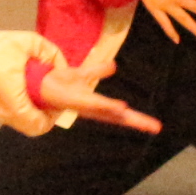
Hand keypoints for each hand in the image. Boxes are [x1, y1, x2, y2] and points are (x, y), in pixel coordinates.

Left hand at [36, 60, 158, 132]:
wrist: (38, 85)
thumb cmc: (62, 83)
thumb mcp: (83, 74)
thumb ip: (98, 71)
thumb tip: (114, 66)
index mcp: (97, 105)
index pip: (120, 115)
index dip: (138, 120)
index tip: (157, 127)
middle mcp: (92, 108)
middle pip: (118, 117)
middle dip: (136, 121)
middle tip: (156, 127)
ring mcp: (83, 105)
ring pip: (108, 112)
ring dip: (124, 114)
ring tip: (143, 116)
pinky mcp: (74, 100)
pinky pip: (93, 104)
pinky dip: (108, 106)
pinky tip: (122, 108)